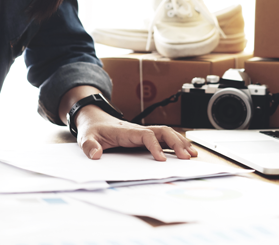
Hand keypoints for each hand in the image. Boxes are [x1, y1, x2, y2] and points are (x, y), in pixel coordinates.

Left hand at [74, 106, 198, 160]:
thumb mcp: (85, 137)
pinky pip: (164, 138)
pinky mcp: (145, 137)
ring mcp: (143, 132)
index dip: (155, 146)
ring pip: (166, 133)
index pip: (146, 135)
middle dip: (176, 143)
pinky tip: (186, 151)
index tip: (161, 159)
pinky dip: (176, 143)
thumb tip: (95, 154)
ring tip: (192, 155)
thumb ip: (89, 146)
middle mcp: (138, 130)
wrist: (94, 119)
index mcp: (126, 131)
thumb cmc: (93, 129)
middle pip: (163, 131)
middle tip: (186, 157)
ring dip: (180, 142)